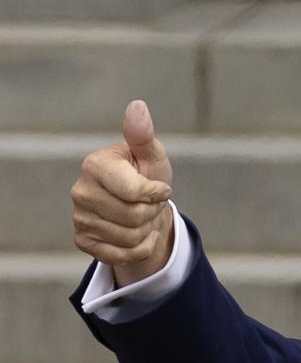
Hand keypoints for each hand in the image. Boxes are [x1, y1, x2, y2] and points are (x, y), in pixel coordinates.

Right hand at [71, 100, 174, 287]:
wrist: (141, 206)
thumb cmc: (147, 175)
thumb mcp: (151, 155)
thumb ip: (143, 135)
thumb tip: (137, 107)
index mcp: (95, 165)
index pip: (136, 192)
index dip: (157, 194)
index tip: (159, 188)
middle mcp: (80, 191)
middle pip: (135, 218)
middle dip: (153, 213)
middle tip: (149, 204)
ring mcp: (79, 218)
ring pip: (131, 238)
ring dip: (147, 230)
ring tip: (143, 217)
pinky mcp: (83, 241)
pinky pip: (123, 255)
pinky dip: (140, 248)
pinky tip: (138, 235)